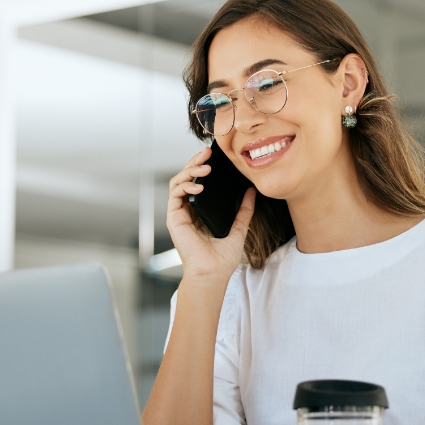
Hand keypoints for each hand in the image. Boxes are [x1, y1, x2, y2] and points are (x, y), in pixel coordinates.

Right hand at [167, 147, 255, 283]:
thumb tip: (251, 190)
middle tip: (208, 152)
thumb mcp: (240, 228)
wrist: (213, 273)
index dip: (204, 166)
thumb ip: (244, 209)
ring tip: (205, 167)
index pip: (199, 182)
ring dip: (190, 170)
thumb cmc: (223, 258)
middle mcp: (188, 210)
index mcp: (201, 211)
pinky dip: (185, 185)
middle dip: (196, 162)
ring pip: (178, 181)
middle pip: (187, 177)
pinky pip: (175, 193)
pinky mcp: (173, 217)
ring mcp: (180, 213)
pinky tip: (199, 185)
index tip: (215, 156)